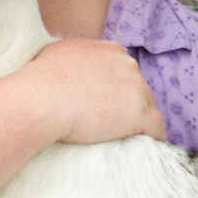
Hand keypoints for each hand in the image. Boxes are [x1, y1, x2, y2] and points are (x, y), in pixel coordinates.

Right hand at [25, 38, 166, 145]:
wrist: (41, 100)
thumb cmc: (40, 81)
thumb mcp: (56, 54)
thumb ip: (73, 58)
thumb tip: (68, 67)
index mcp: (109, 51)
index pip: (122, 71)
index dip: (115, 89)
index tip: (106, 103)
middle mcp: (127, 64)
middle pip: (137, 88)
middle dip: (127, 104)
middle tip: (111, 123)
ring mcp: (136, 88)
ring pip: (148, 107)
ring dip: (139, 121)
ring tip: (126, 137)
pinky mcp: (140, 114)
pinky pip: (157, 128)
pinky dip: (153, 137)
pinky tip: (146, 146)